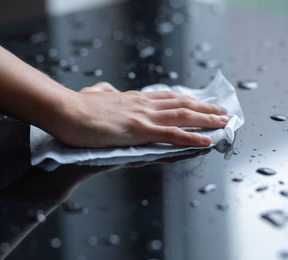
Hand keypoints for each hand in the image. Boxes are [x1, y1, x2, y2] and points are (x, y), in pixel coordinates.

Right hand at [47, 82, 228, 147]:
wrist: (64, 112)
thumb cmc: (74, 107)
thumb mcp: (92, 96)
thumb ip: (103, 93)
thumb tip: (107, 90)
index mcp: (133, 99)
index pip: (167, 97)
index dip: (186, 100)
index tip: (201, 101)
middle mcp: (142, 104)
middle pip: (181, 104)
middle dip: (204, 107)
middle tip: (222, 111)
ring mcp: (142, 116)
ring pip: (182, 115)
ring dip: (206, 118)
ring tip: (223, 122)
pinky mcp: (139, 130)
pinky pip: (172, 135)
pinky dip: (192, 137)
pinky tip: (206, 141)